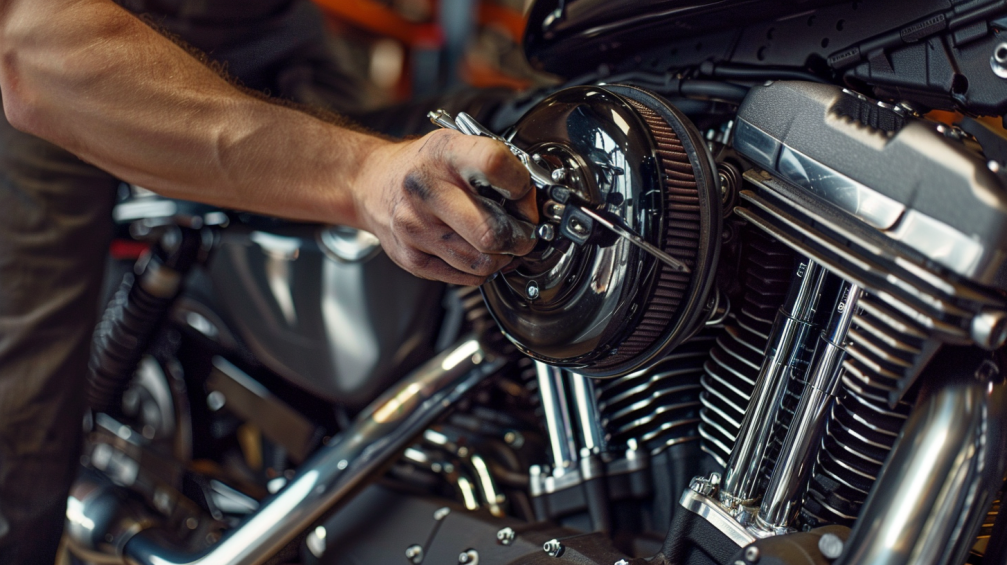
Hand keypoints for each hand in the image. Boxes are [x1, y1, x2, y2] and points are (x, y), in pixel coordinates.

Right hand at [355, 129, 538, 284]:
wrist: (372, 185)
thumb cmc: (423, 166)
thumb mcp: (457, 145)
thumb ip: (496, 166)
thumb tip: (532, 201)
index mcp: (443, 153)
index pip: (494, 164)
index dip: (520, 184)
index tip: (523, 192)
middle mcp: (425, 191)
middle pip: (491, 232)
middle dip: (520, 237)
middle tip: (523, 231)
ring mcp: (415, 228)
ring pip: (483, 262)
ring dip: (502, 256)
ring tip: (499, 241)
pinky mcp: (412, 259)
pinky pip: (467, 277)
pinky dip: (482, 268)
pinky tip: (477, 250)